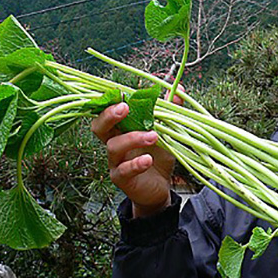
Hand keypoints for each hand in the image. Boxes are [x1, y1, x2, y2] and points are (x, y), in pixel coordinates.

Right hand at [91, 100, 175, 217]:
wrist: (160, 188)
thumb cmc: (158, 157)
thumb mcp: (166, 132)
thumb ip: (169, 111)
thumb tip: (179, 89)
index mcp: (121, 129)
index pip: (107, 112)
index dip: (110, 102)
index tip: (122, 93)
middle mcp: (114, 143)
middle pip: (99, 126)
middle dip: (108, 115)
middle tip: (124, 107)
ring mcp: (115, 162)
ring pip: (113, 146)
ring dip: (132, 138)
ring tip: (153, 136)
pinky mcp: (121, 178)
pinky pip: (123, 170)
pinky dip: (135, 164)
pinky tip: (148, 159)